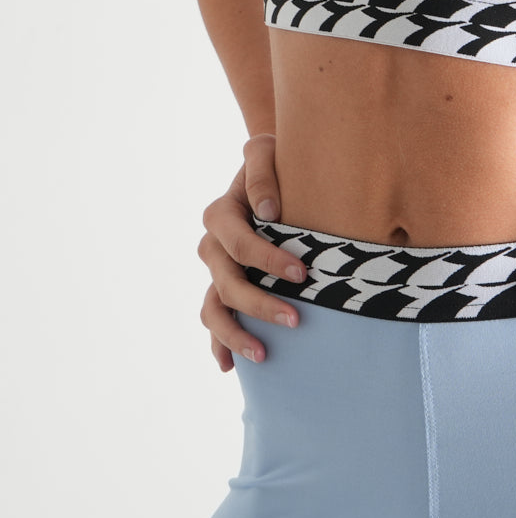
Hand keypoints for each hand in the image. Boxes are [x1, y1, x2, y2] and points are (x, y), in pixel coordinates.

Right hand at [197, 132, 306, 369]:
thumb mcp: (266, 151)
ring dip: (236, 334)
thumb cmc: (276, 160)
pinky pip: (213, 318)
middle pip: (227, 284)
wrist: (273, 169)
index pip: (240, 245)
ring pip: (214, 308)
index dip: (268, 261)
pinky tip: (230, 366)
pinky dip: (219, 342)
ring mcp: (214, 270)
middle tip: (297, 319)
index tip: (303, 273)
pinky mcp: (222, 285)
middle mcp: (212, 246)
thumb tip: (268, 213)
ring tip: (265, 355)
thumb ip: (262, 173)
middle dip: (260, 304)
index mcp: (221, 215)